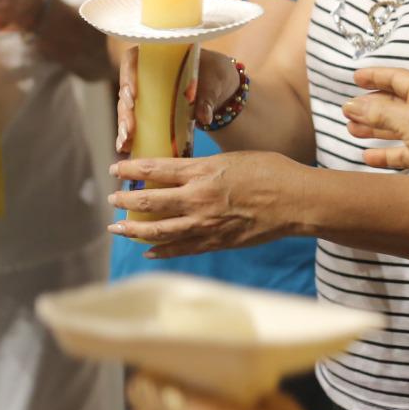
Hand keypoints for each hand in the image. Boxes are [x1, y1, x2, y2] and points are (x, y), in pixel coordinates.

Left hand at [107, 151, 296, 256]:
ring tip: (118, 229)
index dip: (131, 169)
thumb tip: (182, 169)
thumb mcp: (231, 159)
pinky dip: (163, 250)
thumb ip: (203, 166)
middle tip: (111, 200)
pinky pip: (182, 249)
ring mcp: (206, 224)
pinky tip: (149, 251)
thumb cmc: (270, 172)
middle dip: (125, 201)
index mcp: (202, 172)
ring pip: (160, 231)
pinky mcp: (217, 242)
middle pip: (150, 201)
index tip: (115, 169)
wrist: (297, 202)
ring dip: (135, 230)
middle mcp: (198, 199)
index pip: (155, 169)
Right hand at [115, 47, 242, 154]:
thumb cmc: (214, 75)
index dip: (128, 75)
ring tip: (125, 142)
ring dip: (123, 125)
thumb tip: (204, 117)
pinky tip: (125, 147)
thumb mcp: (213, 82)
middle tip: (129, 128)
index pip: (132, 59)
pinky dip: (129, 134)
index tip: (134, 94)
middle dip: (125, 110)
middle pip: (127, 88)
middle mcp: (146, 73)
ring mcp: (146, 93)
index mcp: (157, 56)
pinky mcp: (148, 110)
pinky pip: (134, 120)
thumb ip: (207, 98)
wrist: (218, 86)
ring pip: (126, 107)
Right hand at [342, 66, 408, 194]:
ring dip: (374, 129)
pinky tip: (367, 156)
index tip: (355, 77)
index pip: (398, 78)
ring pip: (397, 128)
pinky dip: (386, 154)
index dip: (376, 77)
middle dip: (371, 106)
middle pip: (395, 104)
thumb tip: (351, 105)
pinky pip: (403, 152)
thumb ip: (378, 112)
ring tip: (351, 130)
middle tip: (347, 111)